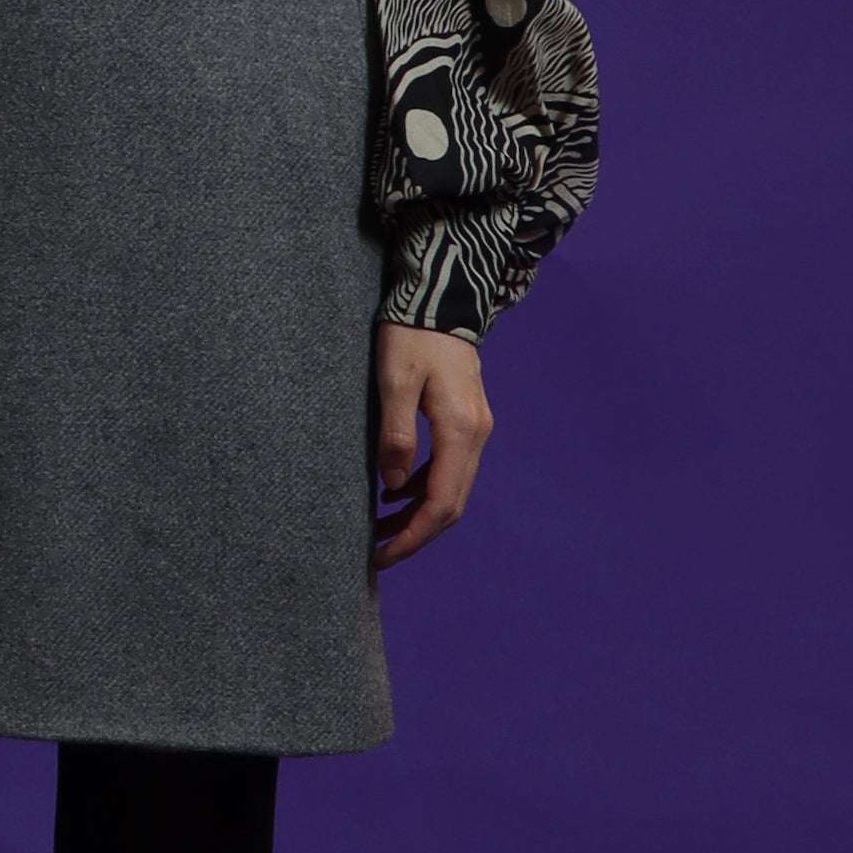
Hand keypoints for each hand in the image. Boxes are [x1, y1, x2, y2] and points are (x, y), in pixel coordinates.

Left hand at [370, 323, 490, 570]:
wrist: (442, 297)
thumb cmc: (412, 334)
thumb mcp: (394, 381)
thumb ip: (396, 435)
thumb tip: (391, 487)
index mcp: (460, 429)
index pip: (441, 503)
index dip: (412, 536)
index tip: (382, 556)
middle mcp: (477, 434)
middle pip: (451, 505)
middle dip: (415, 534)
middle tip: (376, 552)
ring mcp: (476, 428)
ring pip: (452, 489)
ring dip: (418, 515)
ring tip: (378, 528)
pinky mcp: (467, 421)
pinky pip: (449, 469)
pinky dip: (424, 489)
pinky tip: (394, 493)